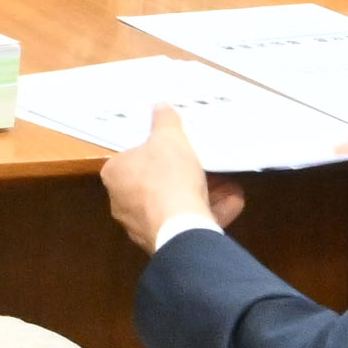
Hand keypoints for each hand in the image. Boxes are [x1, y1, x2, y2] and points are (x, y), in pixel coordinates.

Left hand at [93, 107, 241, 250]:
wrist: (181, 227)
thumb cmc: (168, 176)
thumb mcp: (170, 138)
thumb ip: (165, 121)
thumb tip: (159, 106)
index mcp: (115, 174)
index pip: (133, 157)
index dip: (158, 151)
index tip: (180, 148)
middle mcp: (122, 202)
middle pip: (159, 182)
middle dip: (189, 174)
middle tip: (210, 165)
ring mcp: (143, 225)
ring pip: (176, 204)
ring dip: (205, 193)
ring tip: (229, 185)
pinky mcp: (164, 242)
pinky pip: (187, 223)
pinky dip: (209, 213)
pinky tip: (232, 202)